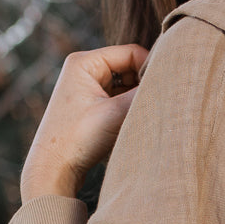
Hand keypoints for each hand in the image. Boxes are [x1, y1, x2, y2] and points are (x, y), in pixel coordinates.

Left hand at [20, 43, 149, 202]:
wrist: (52, 170)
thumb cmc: (78, 139)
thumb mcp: (116, 112)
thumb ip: (144, 94)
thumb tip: (172, 82)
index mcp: (84, 61)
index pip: (131, 53)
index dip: (151, 69)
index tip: (164, 90)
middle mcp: (83, 70)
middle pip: (129, 68)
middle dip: (142, 86)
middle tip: (153, 105)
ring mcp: (86, 88)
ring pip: (125, 86)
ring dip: (135, 100)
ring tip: (140, 116)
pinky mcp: (89, 106)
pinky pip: (117, 100)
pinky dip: (127, 109)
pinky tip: (130, 124)